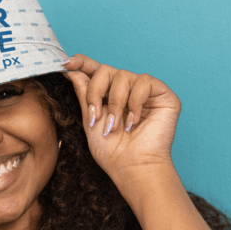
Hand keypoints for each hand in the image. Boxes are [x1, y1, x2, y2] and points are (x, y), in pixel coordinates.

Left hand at [62, 54, 181, 190]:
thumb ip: (84, 94)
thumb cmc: (112, 151)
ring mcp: (145, 91)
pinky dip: (135, 102)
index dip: (82, 62)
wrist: (132, 167)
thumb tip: (72, 70)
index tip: (67, 62)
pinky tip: (134, 122)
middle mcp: (127, 90)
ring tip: (116, 126)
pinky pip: (144, 82)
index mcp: (109, 95)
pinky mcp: (163, 94)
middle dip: (96, 91)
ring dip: (115, 103)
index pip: (96, 71)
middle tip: (95, 116)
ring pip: (123, 75)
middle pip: (106, 69)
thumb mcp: (90, 120)